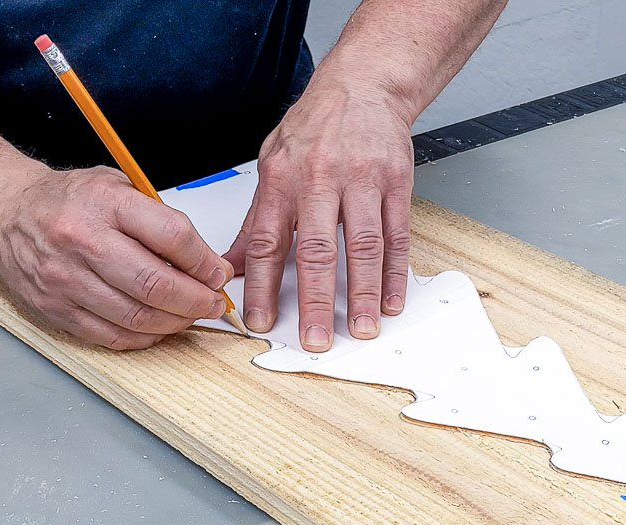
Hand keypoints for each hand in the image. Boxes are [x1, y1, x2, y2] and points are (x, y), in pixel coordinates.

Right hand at [0, 166, 232, 349]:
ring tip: (190, 316)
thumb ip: (159, 218)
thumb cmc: (66, 200)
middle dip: (196, 300)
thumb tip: (204, 261)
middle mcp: (82, 242)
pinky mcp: (55, 309)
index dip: (204, 262)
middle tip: (212, 302)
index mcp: (104, 203)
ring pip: (136, 316)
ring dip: (174, 322)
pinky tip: (158, 327)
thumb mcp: (116, 186)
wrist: (4, 213)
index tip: (217, 273)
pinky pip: (110, 336)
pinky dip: (143, 337)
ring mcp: (66, 280)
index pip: (172, 236)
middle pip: (155, 283)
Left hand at [224, 81, 413, 351]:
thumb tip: (229, 267)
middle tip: (316, 340)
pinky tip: (391, 299)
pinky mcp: (395, 183)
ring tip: (363, 328)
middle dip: (315, 301)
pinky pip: (395, 234)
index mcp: (281, 179)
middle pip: (316, 250)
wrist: (364, 84)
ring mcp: (361, 181)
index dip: (261, 286)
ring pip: (362, 246)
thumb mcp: (271, 162)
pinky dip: (394, 272)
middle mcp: (319, 180)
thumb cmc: (315, 126)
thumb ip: (254, 218)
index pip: (266, 241)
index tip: (261, 323)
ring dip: (363, 293)